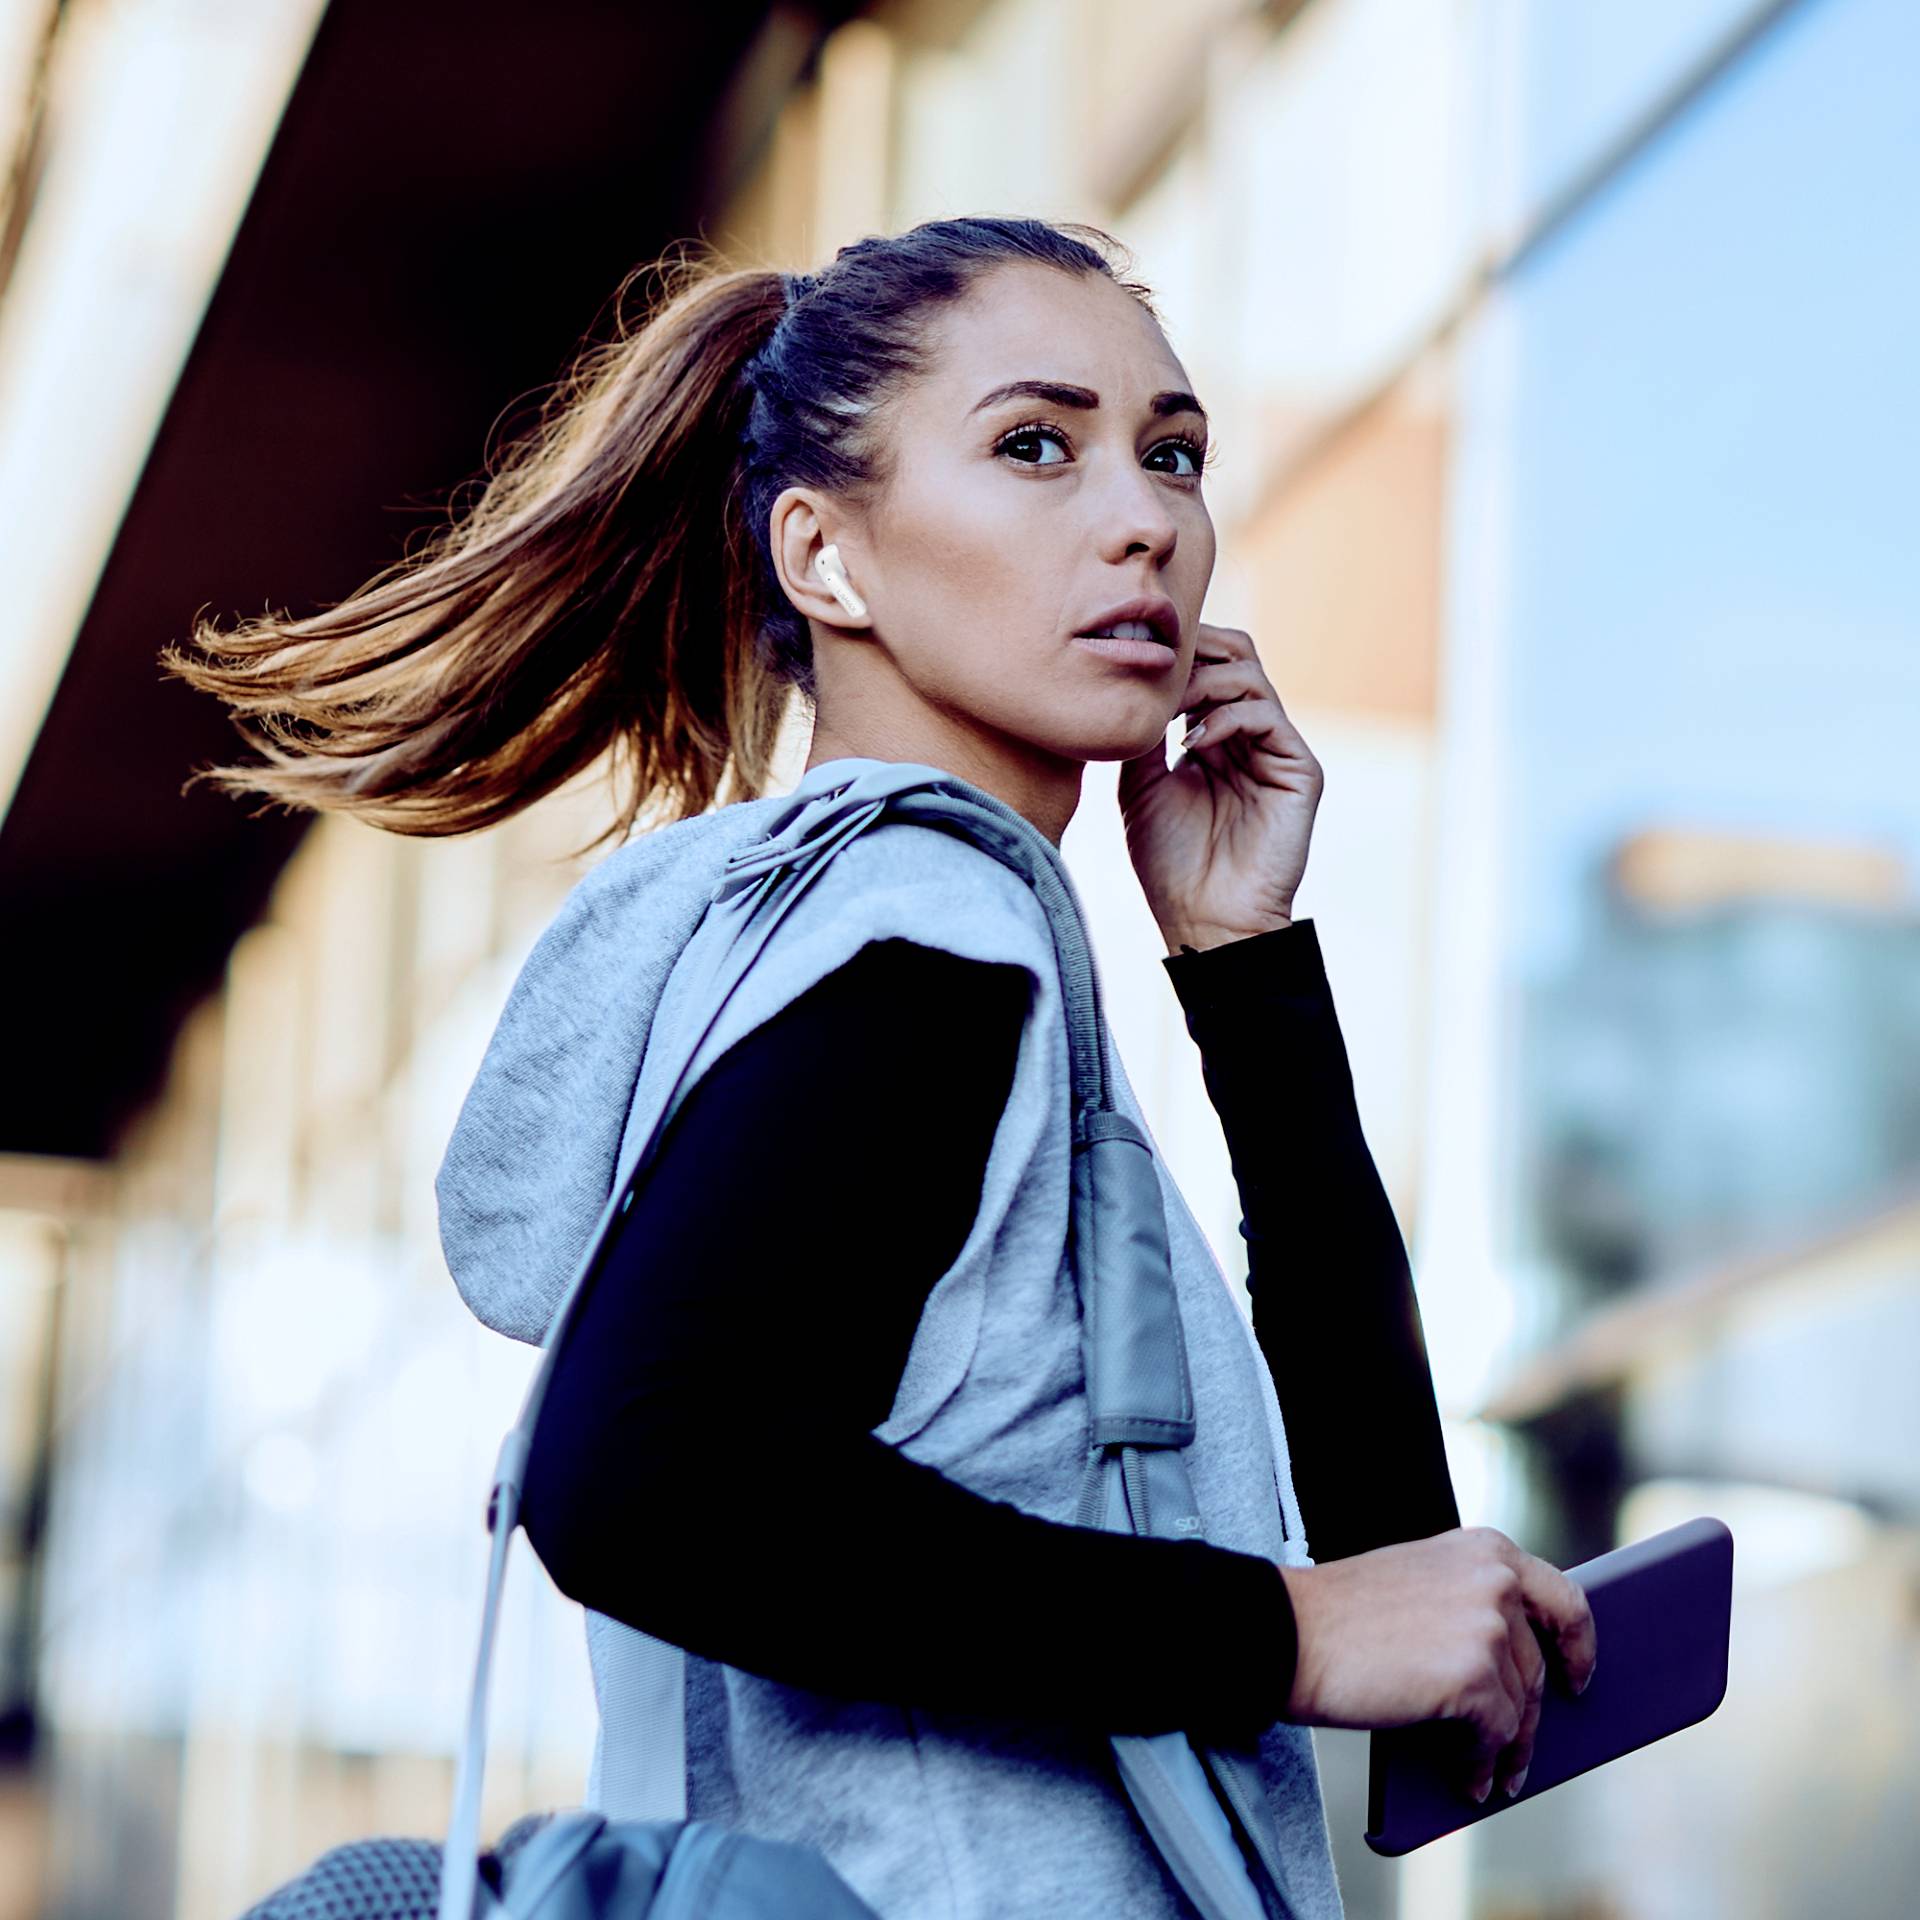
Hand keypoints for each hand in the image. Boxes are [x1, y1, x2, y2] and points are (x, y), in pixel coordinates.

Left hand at [1116, 624, 1322, 952]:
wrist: (1202, 918)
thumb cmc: (1170, 863)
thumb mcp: (1140, 786)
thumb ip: (1144, 733)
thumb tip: (1133, 682)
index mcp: (1216, 736)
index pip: (1208, 665)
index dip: (1177, 653)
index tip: (1132, 658)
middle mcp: (1250, 735)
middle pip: (1237, 652)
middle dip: (1194, 651)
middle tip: (1154, 672)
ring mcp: (1277, 750)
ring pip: (1250, 675)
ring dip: (1202, 683)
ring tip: (1169, 713)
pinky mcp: (1299, 770)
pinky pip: (1267, 716)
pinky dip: (1226, 717)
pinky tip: (1193, 743)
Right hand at [1279, 1527, 1597, 1803]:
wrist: (1292, 1632)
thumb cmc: (1342, 1614)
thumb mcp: (1421, 1583)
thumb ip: (1470, 1604)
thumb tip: (1512, 1673)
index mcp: (1486, 1549)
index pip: (1563, 1598)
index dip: (1579, 1646)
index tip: (1577, 1677)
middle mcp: (1497, 1580)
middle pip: (1538, 1666)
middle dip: (1531, 1718)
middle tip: (1521, 1752)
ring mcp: (1489, 1627)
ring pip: (1519, 1708)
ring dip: (1507, 1749)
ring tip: (1494, 1776)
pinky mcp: (1475, 1678)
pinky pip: (1495, 1737)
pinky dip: (1482, 1765)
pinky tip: (1469, 1781)